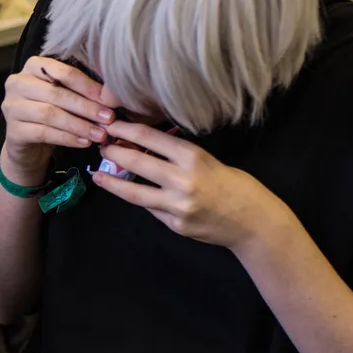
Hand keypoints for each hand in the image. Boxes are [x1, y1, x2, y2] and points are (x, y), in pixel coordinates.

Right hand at [0, 56, 113, 183]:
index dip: (88, 86)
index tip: (109, 100)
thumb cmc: (51, 114)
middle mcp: (17, 83)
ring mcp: (12, 106)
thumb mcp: (66, 97)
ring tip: (100, 134)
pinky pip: (43, 133)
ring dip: (79, 125)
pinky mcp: (13, 130)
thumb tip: (111, 96)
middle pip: (57, 93)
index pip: (63, 72)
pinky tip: (83, 142)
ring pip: (50, 114)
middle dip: (86, 107)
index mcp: (33, 66)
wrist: (28, 144)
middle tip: (108, 118)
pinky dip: (67, 138)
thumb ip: (83, 92)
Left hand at [92, 122, 283, 248]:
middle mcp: (183, 181)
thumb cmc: (236, 186)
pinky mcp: (175, 225)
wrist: (253, 222)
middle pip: (136, 163)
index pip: (150, 138)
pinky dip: (141, 200)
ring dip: (112, 182)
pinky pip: (151, 209)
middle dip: (114, 153)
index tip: (111, 126)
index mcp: (194, 157)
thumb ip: (179, 157)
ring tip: (98, 174)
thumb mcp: (210, 161)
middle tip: (101, 147)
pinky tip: (130, 193)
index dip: (125, 130)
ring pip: (134, 193)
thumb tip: (145, 150)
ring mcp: (177, 206)